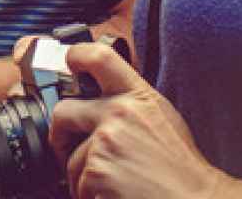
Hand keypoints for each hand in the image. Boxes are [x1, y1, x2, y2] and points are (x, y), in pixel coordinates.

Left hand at [49, 43, 229, 198]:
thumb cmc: (181, 168)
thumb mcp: (162, 119)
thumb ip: (132, 105)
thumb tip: (103, 101)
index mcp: (139, 96)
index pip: (99, 58)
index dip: (77, 56)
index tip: (70, 63)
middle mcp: (120, 113)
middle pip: (63, 111)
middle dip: (59, 134)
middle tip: (66, 148)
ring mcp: (106, 141)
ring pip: (71, 159)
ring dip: (83, 176)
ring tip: (109, 184)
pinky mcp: (98, 171)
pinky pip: (78, 185)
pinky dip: (90, 195)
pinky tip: (112, 195)